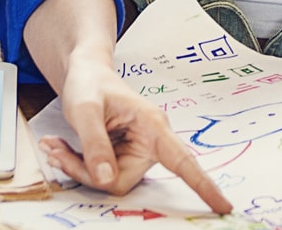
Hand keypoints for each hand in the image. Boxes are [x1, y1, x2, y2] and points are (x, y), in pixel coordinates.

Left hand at [39, 51, 231, 211]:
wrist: (85, 75)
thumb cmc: (90, 84)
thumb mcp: (85, 109)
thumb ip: (95, 144)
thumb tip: (106, 179)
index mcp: (153, 126)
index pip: (182, 161)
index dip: (203, 185)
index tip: (223, 207)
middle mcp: (149, 143)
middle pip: (121, 180)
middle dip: (87, 172)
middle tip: (58, 151)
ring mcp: (136, 152)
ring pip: (107, 181)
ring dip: (78, 168)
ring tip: (57, 146)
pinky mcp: (122, 158)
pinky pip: (101, 176)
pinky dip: (77, 166)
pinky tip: (62, 148)